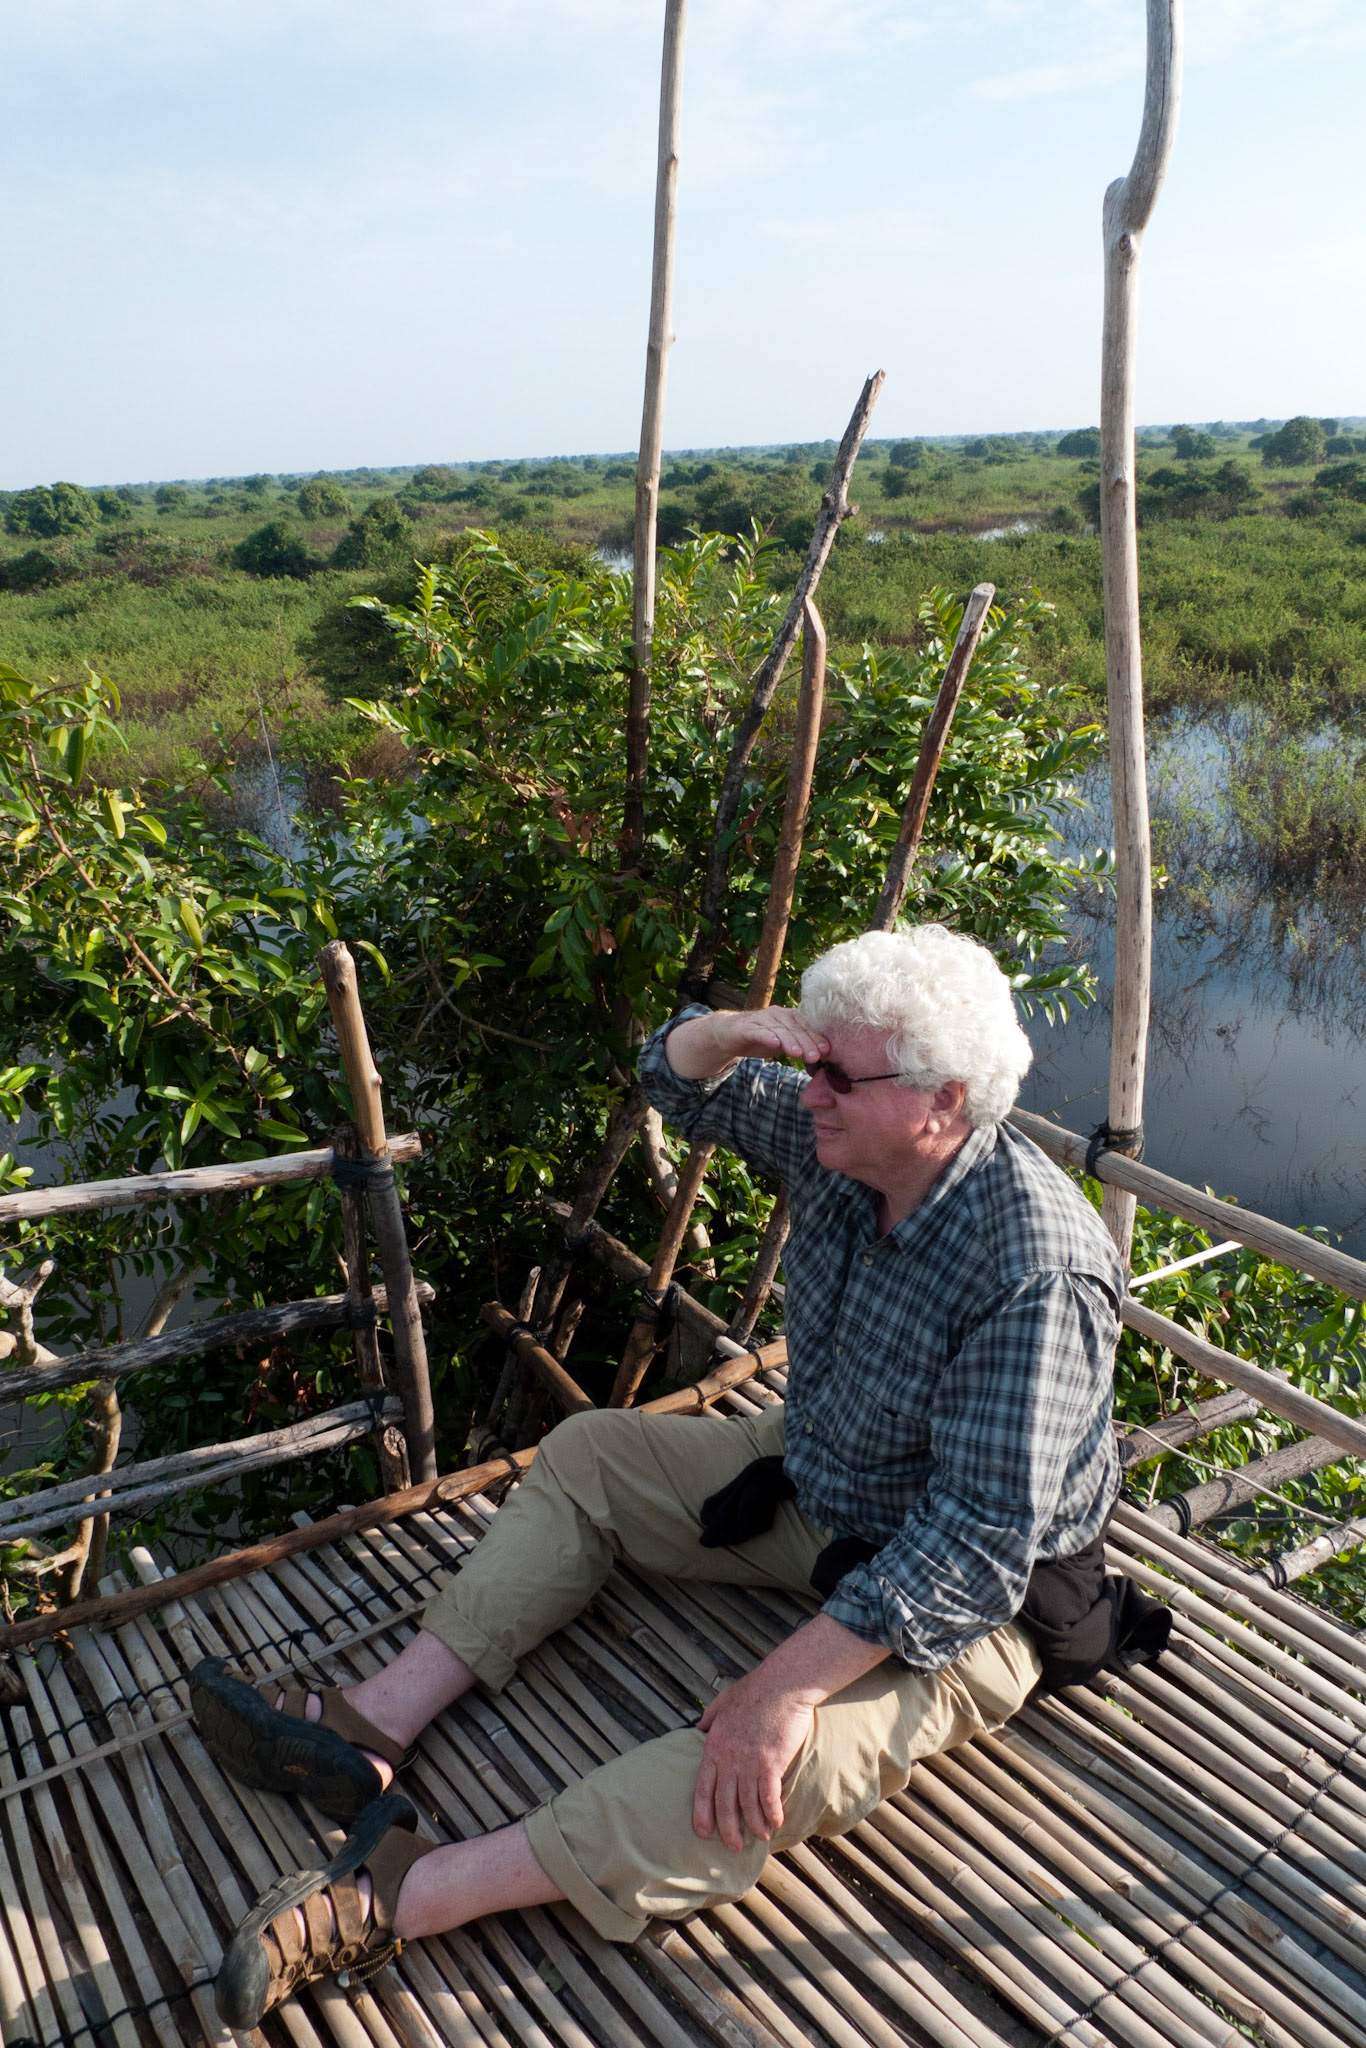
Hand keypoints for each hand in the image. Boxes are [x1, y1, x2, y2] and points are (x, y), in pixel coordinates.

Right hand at [666, 1006, 828, 1080]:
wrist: (729, 1034)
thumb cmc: (761, 1038)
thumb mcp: (783, 1044)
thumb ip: (799, 1047)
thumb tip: (821, 1058)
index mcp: (789, 1017)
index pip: (806, 1026)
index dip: (817, 1037)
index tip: (827, 1051)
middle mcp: (777, 1014)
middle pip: (794, 1027)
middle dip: (806, 1041)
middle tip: (815, 1056)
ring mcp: (761, 1019)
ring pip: (778, 1029)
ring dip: (789, 1040)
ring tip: (797, 1053)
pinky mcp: (746, 1027)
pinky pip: (758, 1031)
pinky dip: (767, 1036)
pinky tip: (774, 1043)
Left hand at [692, 1664, 818, 1852]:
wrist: (781, 1685)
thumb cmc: (754, 1690)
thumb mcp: (723, 1701)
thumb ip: (710, 1717)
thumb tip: (699, 1726)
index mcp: (714, 1745)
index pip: (703, 1787)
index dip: (702, 1812)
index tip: (703, 1831)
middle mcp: (729, 1759)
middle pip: (724, 1803)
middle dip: (728, 1829)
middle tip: (732, 1847)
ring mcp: (749, 1763)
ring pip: (747, 1805)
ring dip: (754, 1825)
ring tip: (760, 1837)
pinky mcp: (771, 1763)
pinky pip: (769, 1797)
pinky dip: (772, 1813)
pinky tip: (777, 1823)